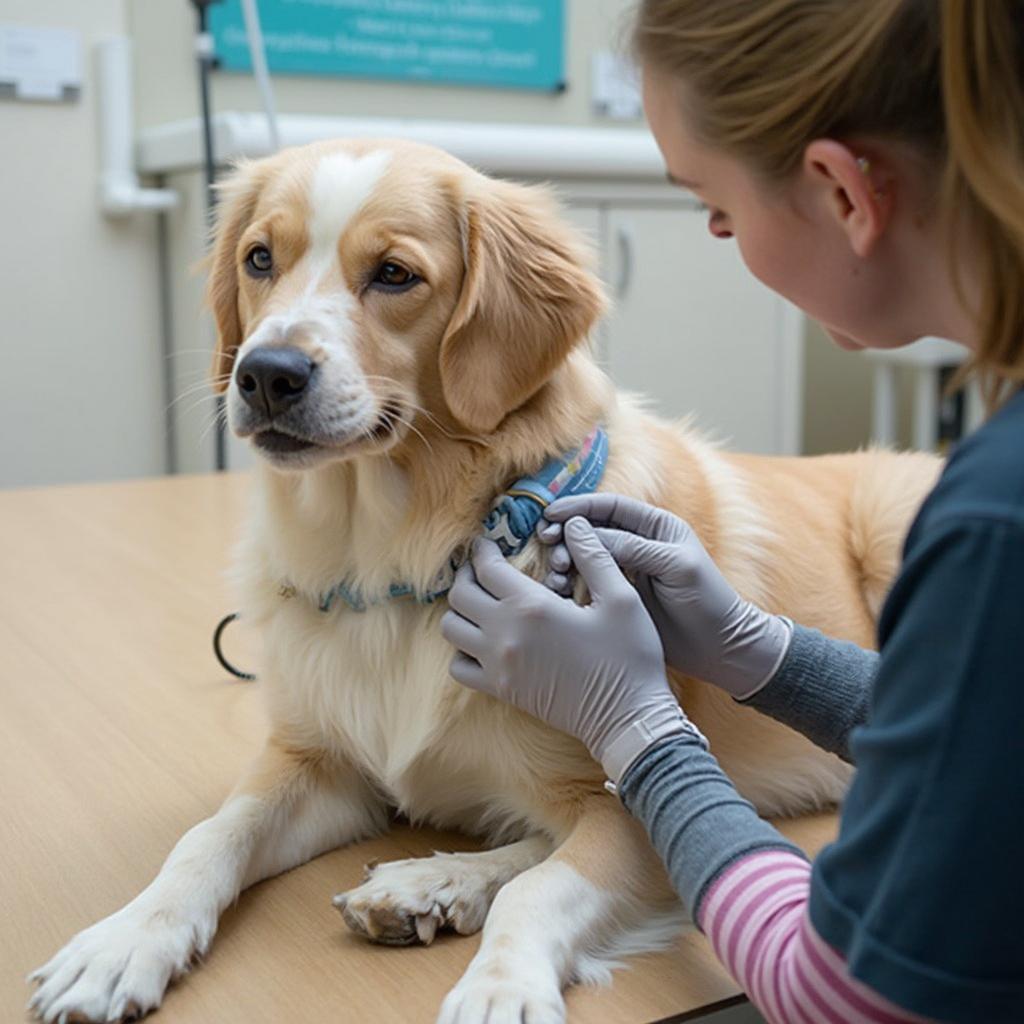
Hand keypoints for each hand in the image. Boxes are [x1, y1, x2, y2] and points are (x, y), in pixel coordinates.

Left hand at [441, 520, 704, 783]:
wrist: (627, 718)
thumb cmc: (630, 657)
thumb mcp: (621, 599)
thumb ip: (594, 556)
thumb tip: (573, 524)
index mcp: (532, 607)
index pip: (487, 568)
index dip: (482, 550)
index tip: (485, 542)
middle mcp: (505, 635)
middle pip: (459, 595)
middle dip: (466, 575)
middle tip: (481, 568)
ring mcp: (498, 666)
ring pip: (451, 629)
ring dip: (460, 610)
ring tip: (481, 601)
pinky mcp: (502, 690)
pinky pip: (459, 666)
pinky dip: (462, 649)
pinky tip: (484, 640)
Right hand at [536, 494, 791, 699]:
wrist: (719, 648)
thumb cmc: (707, 601)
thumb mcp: (675, 567)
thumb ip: (635, 548)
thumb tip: (588, 533)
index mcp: (655, 527)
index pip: (610, 507)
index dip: (578, 507)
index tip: (551, 514)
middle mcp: (637, 544)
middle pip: (591, 529)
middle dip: (566, 533)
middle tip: (547, 543)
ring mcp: (625, 572)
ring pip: (585, 557)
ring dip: (565, 559)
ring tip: (555, 571)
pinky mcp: (617, 598)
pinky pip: (587, 583)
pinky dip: (570, 583)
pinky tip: (558, 589)